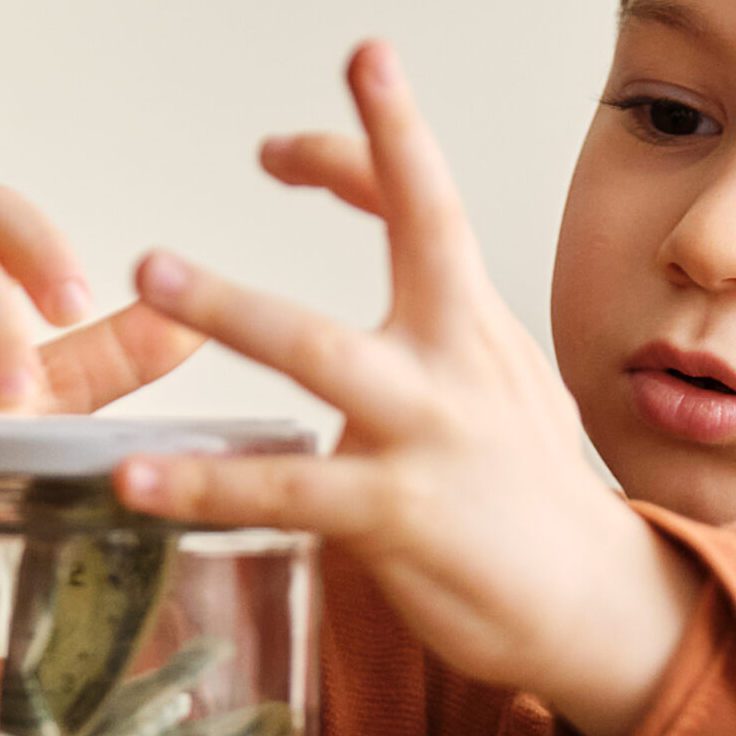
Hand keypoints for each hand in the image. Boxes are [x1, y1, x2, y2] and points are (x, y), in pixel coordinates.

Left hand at [117, 41, 697, 735]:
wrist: (595, 606)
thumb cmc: (531, 496)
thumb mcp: (504, 386)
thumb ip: (450, 330)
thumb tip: (414, 282)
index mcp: (474, 323)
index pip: (426, 204)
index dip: (375, 143)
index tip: (293, 130)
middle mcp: (459, 359)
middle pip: (420, 232)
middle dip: (358, 162)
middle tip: (275, 129)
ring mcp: (431, 432)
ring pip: (324, 352)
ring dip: (236, 307)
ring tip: (154, 272)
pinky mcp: (400, 512)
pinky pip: (289, 492)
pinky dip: (208, 485)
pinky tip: (140, 482)